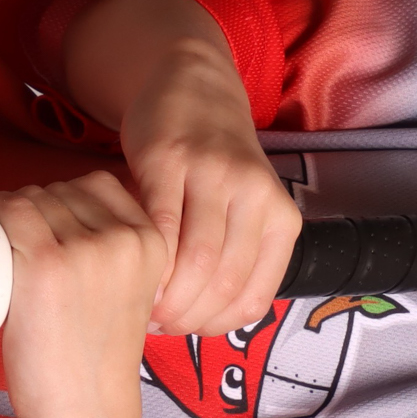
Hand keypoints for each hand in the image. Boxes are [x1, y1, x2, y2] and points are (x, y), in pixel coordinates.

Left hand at [0, 172, 169, 417]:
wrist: (86, 416)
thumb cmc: (96, 362)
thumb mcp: (130, 296)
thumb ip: (119, 260)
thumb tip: (69, 224)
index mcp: (153, 242)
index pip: (97, 185)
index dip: (61, 199)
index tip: (41, 228)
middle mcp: (124, 239)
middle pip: (56, 191)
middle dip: (27, 210)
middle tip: (9, 250)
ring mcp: (85, 250)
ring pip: (27, 199)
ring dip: (1, 215)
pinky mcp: (46, 266)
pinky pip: (5, 215)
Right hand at [115, 44, 302, 336]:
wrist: (195, 86)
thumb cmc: (216, 165)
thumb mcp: (246, 212)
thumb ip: (235, 261)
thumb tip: (204, 324)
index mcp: (283, 219)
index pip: (251, 300)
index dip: (211, 328)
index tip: (183, 331)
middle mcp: (257, 196)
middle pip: (221, 285)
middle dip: (184, 318)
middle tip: (155, 324)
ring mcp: (215, 175)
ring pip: (195, 261)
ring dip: (164, 295)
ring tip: (143, 302)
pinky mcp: (171, 159)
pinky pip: (160, 224)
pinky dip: (146, 257)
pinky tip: (133, 267)